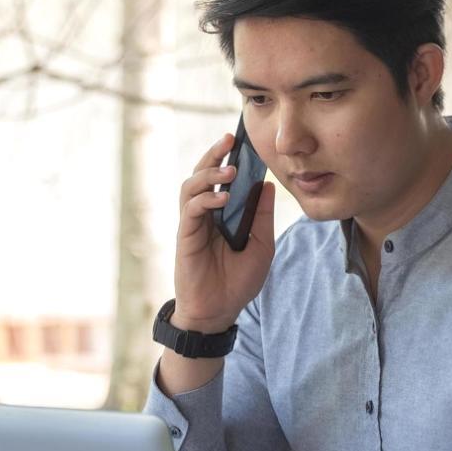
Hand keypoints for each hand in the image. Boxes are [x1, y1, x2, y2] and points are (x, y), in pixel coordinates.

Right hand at [171, 134, 276, 333]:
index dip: (231, 157)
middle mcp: (206, 213)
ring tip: (230, 169)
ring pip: (192, 185)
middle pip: (203, 173)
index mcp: (223, 213)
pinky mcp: (185, 235)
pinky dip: (205, 198)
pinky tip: (222, 197)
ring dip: (209, 172)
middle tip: (230, 138)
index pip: (223, 178)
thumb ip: (262, 217)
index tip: (245, 141)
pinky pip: (191, 209)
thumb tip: (266, 186)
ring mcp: (193, 223)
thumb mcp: (261, 246)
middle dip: (214, 153)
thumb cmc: (238, 282)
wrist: (219, 311)